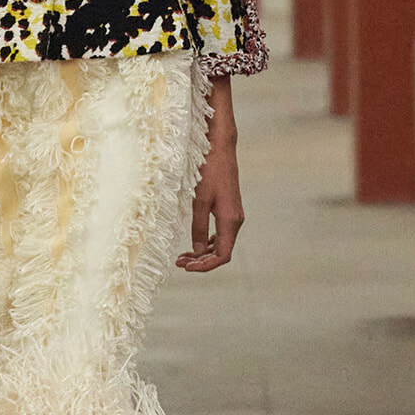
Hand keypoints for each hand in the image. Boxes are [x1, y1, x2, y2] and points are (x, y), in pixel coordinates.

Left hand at [177, 140, 243, 273]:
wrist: (220, 147)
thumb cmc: (209, 171)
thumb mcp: (199, 201)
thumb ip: (198, 228)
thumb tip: (198, 252)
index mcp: (230, 220)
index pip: (222, 256)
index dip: (205, 266)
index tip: (186, 267)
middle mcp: (235, 220)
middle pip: (222, 252)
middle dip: (201, 261)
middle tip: (179, 262)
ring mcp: (233, 214)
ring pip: (221, 244)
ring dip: (203, 252)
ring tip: (183, 255)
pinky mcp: (229, 208)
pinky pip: (221, 233)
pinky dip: (208, 242)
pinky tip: (195, 243)